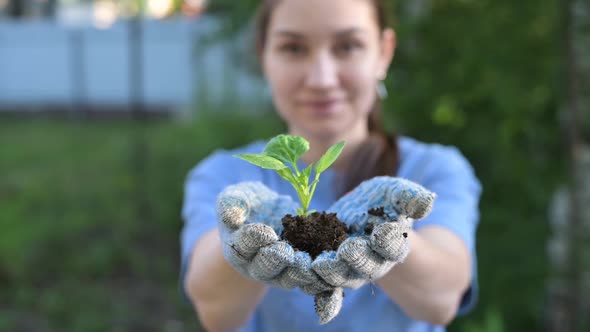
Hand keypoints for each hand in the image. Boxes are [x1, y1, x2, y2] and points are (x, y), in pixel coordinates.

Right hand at [216, 182, 328, 289]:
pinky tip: (331, 265)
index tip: (263, 231)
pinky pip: (311, 278)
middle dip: (275, 260)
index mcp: (237, 248)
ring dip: (300, 271)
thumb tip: (232, 211)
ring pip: (289, 278)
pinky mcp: (302, 272)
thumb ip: (231, 203)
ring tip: (309, 261)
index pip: (242, 247)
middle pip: (265, 269)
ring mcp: (280, 273)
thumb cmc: (246, 203)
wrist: (265, 216)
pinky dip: (321, 275)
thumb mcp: (235, 197)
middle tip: (285, 251)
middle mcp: (257, 266)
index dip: (252, 240)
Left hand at [311, 176, 435, 322]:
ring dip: (323, 273)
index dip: (390, 241)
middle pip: (362, 268)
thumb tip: (429, 199)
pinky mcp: (319, 267)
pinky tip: (290, 269)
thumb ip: (410, 198)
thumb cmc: (385, 201)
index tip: (384, 231)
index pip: (394, 247)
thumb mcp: (396, 193)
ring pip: (333, 277)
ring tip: (312, 263)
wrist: (362, 215)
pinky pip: (310, 278)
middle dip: (354, 260)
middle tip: (346, 250)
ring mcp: (343, 270)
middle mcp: (368, 265)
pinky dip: (300, 277)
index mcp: (391, 247)